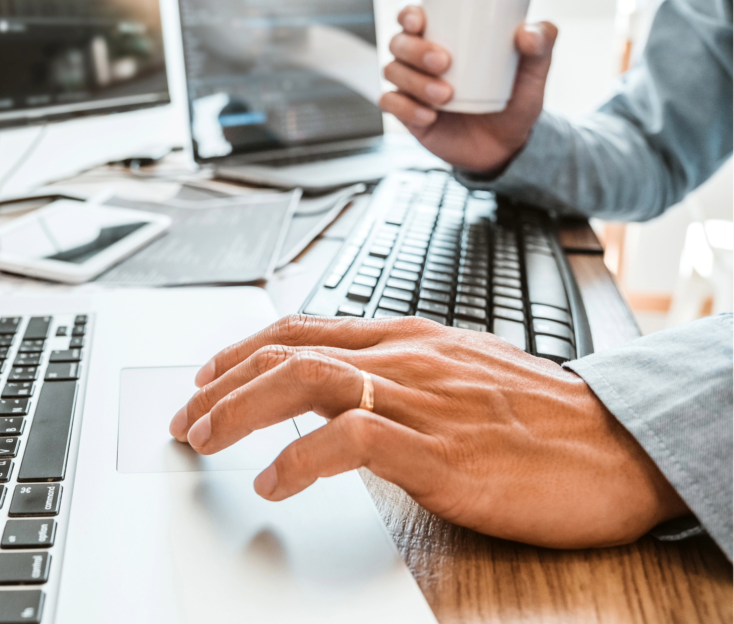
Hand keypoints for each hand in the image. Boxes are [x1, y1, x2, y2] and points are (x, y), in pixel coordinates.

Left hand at [168, 315, 687, 548]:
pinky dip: (299, 458)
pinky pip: (350, 439)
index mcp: (410, 339)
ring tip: (206, 437)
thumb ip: (403, 377)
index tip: (207, 376)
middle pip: (290, 350)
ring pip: (307, 380)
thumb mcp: (461, 377)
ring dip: (243, 408)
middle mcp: (407, 358)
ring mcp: (422, 400)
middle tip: (187, 417)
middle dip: (224, 381)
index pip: (304, 329)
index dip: (243, 350)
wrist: (621, 445)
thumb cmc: (546, 419)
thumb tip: (346, 393)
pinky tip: (273, 480)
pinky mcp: (440, 450)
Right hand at [381, 5, 557, 174]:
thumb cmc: (514, 100)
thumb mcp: (533, 74)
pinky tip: (429, 115)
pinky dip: (406, 108)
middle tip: (445, 62)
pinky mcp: (406, 113)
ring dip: (415, 81)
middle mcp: (421, 58)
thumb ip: (541, 46)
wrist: (505, 146)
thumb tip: (526, 32)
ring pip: (392, 71)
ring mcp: (411, 85)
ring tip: (445, 95)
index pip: (413, 15)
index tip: (421, 21)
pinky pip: (390, 104)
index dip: (409, 13)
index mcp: (445, 36)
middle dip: (415, 50)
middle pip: (398, 42)